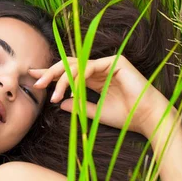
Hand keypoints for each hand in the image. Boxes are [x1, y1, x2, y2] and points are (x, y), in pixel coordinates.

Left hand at [29, 55, 171, 134]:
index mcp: (94, 79)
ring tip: (53, 94)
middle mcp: (99, 69)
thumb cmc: (125, 116)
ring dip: (62, 80)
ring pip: (77, 65)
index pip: (69, 72)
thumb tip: (59, 103)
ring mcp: (108, 64)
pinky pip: (90, 67)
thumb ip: (78, 106)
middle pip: (70, 65)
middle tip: (37, 83)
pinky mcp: (117, 62)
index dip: (51, 74)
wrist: (147, 119)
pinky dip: (79, 78)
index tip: (34, 78)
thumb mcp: (95, 113)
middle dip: (51, 73)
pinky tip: (72, 91)